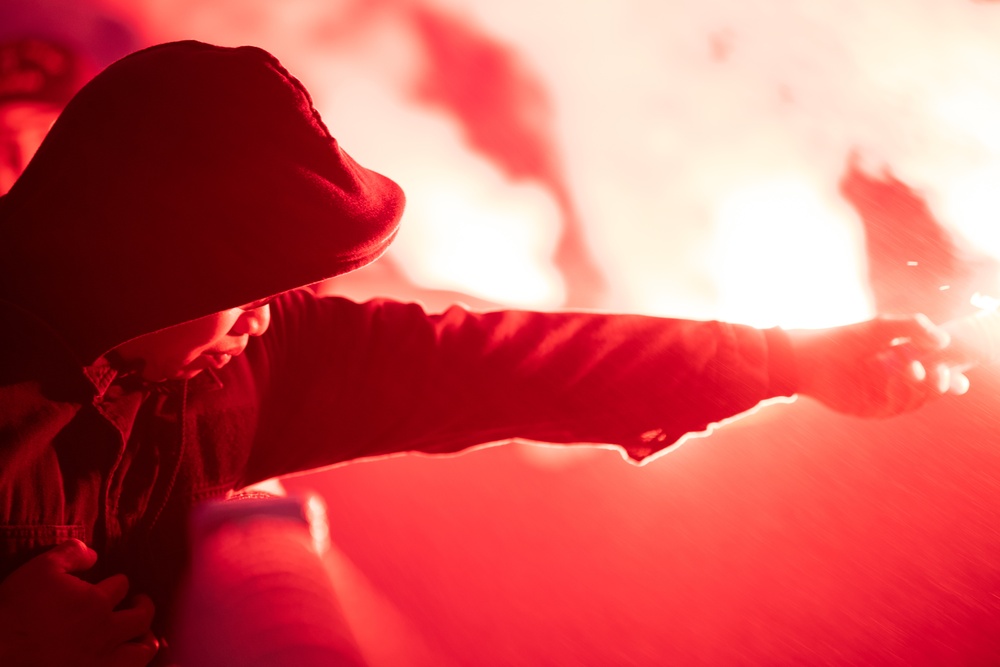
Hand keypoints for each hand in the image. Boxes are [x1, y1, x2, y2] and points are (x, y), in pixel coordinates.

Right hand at [0, 539, 157, 666]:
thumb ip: (70, 554)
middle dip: (144, 607)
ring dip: (145, 640)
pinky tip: (123, 661)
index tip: (115, 585)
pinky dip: (130, 665)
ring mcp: (101, 662)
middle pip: (142, 617)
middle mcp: (106, 632)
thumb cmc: (15, 611)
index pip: (121, 586)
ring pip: (142, 652)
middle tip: (140, 604)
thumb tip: (93, 554)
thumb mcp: (40, 569)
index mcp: (96, 603)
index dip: (118, 583)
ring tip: (142, 636)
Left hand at [787, 313, 968, 417]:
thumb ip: (913, 327)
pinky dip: (902, 392)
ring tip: (915, 367)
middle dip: (941, 382)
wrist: (808, 359)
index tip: (956, 365)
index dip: (948, 371)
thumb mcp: (881, 328)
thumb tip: (944, 340)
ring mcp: (882, 396)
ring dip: (922, 386)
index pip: (931, 370)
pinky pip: (897, 407)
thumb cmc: (842, 339)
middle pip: (929, 389)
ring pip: (916, 400)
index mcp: (898, 361)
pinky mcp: (871, 409)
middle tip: (943, 373)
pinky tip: (897, 377)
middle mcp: (892, 381)